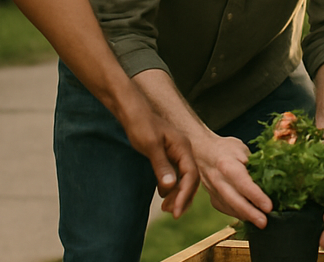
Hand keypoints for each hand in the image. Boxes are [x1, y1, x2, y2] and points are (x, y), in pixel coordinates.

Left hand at [116, 93, 198, 218]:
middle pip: (191, 178)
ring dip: (178, 194)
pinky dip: (172, 187)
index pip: (191, 175)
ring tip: (166, 208)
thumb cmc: (141, 124)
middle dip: (183, 197)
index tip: (175, 212)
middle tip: (171, 214)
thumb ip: (161, 166)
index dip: (184, 195)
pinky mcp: (167, 154)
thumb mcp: (150, 146)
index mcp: (183, 147)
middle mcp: (183, 150)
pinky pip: (176, 173)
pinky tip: (163, 194)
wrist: (132, 110)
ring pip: (184, 177)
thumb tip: (171, 187)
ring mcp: (176, 152)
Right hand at [193, 133, 273, 226]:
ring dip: (245, 216)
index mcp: (226, 163)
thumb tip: (271, 179)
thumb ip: (254, 165)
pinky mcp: (212, 197)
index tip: (268, 206)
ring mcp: (212, 190)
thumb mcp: (243, 150)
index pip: (242, 183)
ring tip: (260, 221)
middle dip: (250, 213)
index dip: (256, 196)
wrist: (202, 150)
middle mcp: (217, 179)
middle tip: (264, 222)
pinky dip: (238, 213)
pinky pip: (225, 208)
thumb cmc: (226, 148)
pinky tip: (249, 216)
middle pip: (234, 199)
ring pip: (229, 207)